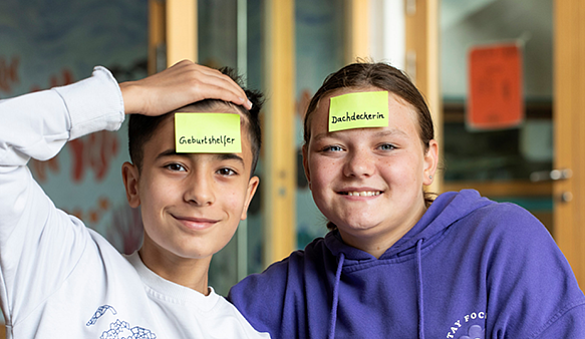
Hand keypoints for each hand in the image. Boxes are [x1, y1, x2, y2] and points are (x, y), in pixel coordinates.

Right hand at [119, 60, 252, 114]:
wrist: (138, 95)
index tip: (233, 93)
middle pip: (221, 77)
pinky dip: (233, 96)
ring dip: (238, 93)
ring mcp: (194, 75)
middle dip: (235, 89)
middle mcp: (192, 67)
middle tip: (245, 99)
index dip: (225, 84)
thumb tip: (187, 104)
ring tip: (246, 103)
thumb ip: (180, 92)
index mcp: (186, 66)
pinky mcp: (195, 86)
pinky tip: (240, 103)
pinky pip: (220, 90)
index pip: (212, 74)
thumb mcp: (168, 90)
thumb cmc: (148, 99)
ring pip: (224, 84)